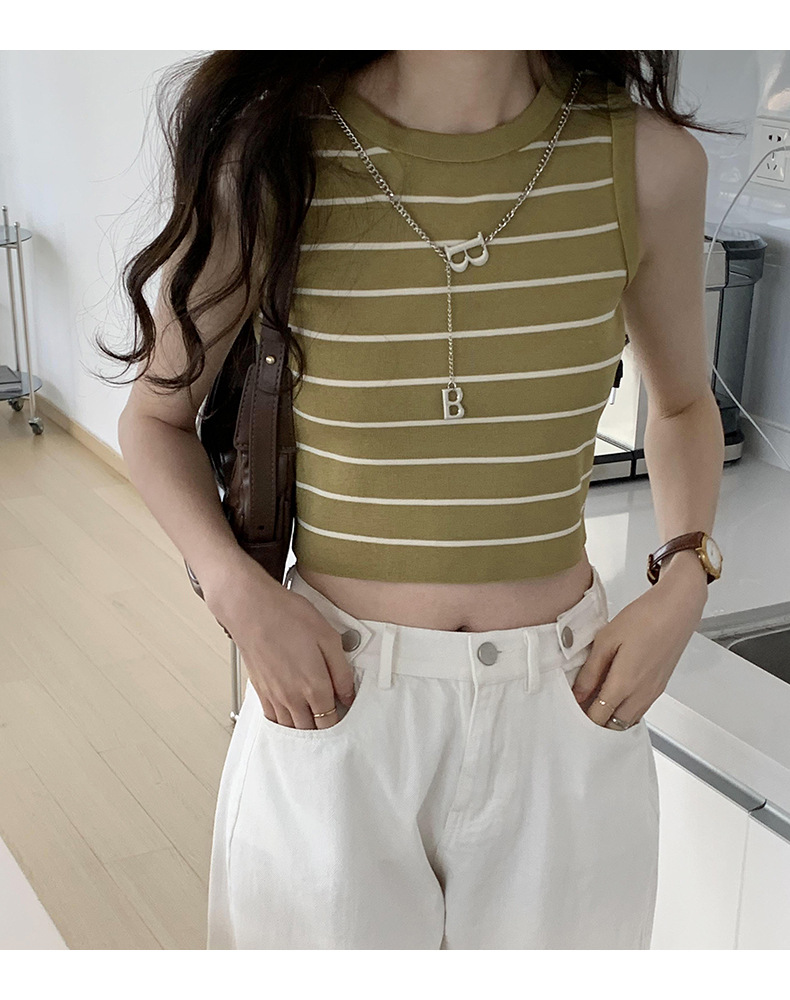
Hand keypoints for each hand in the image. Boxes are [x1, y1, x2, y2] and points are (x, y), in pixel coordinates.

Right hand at [201, 555, 356, 728]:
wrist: (251, 609)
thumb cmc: (288, 616)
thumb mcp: (328, 637)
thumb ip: (341, 671)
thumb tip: (348, 694)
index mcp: (314, 685)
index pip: (331, 720)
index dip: (341, 721)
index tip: (345, 713)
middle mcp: (293, 697)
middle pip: (312, 730)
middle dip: (324, 729)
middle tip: (332, 720)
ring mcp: (274, 697)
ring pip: (292, 729)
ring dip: (305, 730)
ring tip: (314, 724)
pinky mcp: (260, 691)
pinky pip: (274, 720)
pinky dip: (285, 725)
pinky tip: (291, 719)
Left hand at [570, 571, 707, 727]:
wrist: (677, 608)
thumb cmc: (644, 618)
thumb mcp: (607, 639)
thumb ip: (591, 670)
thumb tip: (578, 692)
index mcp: (625, 683)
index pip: (599, 717)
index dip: (583, 715)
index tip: (571, 706)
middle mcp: (641, 694)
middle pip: (615, 725)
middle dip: (597, 720)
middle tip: (582, 703)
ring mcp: (653, 692)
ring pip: (629, 719)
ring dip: (612, 715)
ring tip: (596, 696)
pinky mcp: (660, 685)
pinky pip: (640, 708)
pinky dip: (626, 707)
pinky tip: (616, 689)